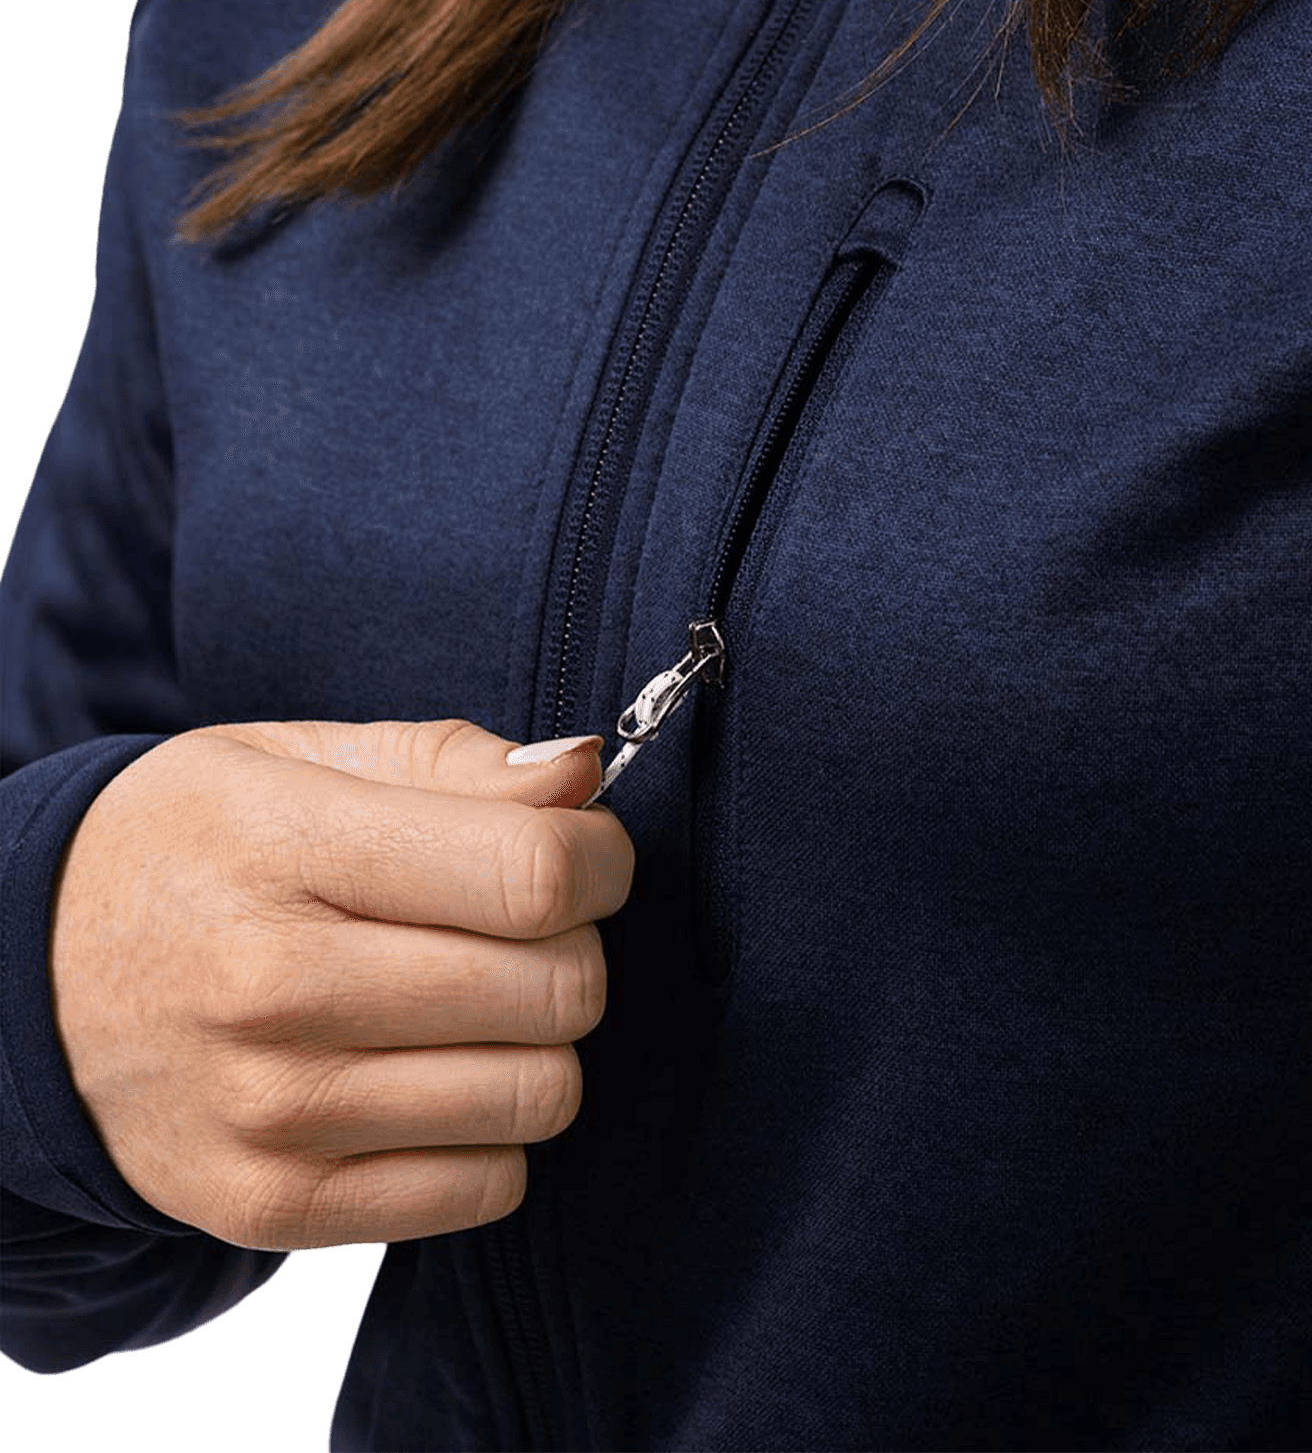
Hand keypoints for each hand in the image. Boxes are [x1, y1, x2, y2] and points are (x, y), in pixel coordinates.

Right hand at [46, 717, 630, 1250]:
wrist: (34, 977)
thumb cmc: (201, 848)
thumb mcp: (303, 758)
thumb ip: (454, 762)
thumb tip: (584, 779)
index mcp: (288, 847)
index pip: (529, 874)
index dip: (602, 860)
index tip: (590, 854)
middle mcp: (273, 986)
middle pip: (555, 989)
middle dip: (578, 947)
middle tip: (522, 927)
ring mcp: (269, 1113)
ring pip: (538, 1095)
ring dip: (540, 1043)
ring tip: (474, 1002)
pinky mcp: (272, 1206)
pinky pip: (486, 1188)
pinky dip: (492, 1132)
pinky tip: (434, 1077)